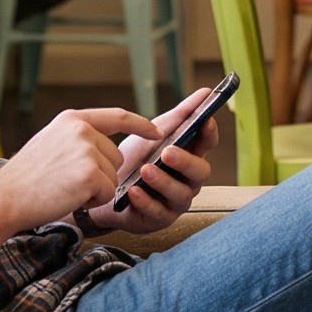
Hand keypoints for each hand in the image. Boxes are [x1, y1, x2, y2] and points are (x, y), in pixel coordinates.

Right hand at [0, 107, 156, 232]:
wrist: (5, 199)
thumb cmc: (26, 178)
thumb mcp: (51, 142)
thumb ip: (78, 138)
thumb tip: (105, 145)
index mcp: (73, 119)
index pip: (117, 116)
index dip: (141, 124)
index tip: (157, 132)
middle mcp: (82, 130)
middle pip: (116, 157)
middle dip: (100, 175)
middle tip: (67, 181)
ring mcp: (87, 150)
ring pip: (114, 177)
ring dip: (96, 189)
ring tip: (65, 188)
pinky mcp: (91, 174)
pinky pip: (108, 193)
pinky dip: (93, 202)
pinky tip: (69, 197)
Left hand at [86, 87, 216, 236]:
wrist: (101, 186)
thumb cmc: (132, 159)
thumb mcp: (152, 134)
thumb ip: (179, 116)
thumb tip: (205, 92)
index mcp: (188, 156)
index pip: (207, 144)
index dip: (209, 133)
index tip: (206, 120)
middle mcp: (187, 180)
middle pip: (200, 172)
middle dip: (186, 161)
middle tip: (167, 152)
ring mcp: (175, 201)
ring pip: (181, 194)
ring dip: (163, 182)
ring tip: (145, 170)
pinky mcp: (159, 219)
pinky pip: (158, 213)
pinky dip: (146, 201)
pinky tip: (134, 191)